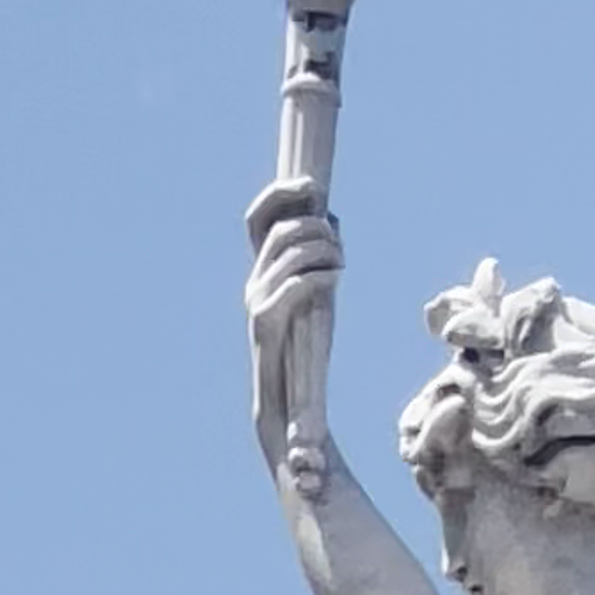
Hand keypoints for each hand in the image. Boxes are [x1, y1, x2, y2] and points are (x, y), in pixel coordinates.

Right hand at [246, 180, 339, 490]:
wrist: (289, 410)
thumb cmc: (306, 356)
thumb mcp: (314, 298)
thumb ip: (316, 260)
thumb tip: (331, 219)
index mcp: (261, 274)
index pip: (257, 217)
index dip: (279, 192)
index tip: (311, 184)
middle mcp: (253, 283)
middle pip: (282, 229)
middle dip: (317, 227)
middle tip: (340, 246)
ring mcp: (256, 303)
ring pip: (289, 250)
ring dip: (323, 249)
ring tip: (341, 264)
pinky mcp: (266, 324)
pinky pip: (294, 284)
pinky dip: (319, 274)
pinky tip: (336, 279)